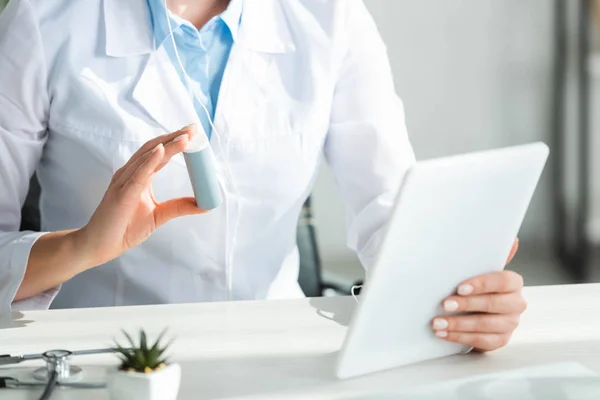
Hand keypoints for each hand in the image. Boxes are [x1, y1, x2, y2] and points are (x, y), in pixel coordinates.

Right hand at [77, 125, 204, 266]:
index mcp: (139, 176)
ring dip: (167, 145)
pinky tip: (162, 151)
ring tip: (184, 136)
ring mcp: (124, 182)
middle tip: (193, 128)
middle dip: (174, 137)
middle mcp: (130, 174)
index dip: (176, 142)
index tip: (193, 132)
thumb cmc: (124, 228)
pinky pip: (137, 175)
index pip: (160, 153)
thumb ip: (179, 206)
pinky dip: (150, 161)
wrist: (101, 245)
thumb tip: (204, 204)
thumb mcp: (159, 215)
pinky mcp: (121, 194)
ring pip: (147, 157)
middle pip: (154, 148)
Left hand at [431, 239, 525, 351]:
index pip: (501, 281)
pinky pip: (482, 341)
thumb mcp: (481, 269)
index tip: (459, 287)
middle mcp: (516, 303)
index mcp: (513, 283)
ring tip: (437, 323)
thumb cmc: (479, 286)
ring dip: (458, 325)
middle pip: (493, 304)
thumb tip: (513, 240)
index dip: (481, 284)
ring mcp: (510, 324)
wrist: (481, 309)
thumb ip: (491, 256)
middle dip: (466, 305)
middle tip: (444, 304)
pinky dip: (460, 338)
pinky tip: (444, 334)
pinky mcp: (501, 340)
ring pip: (486, 325)